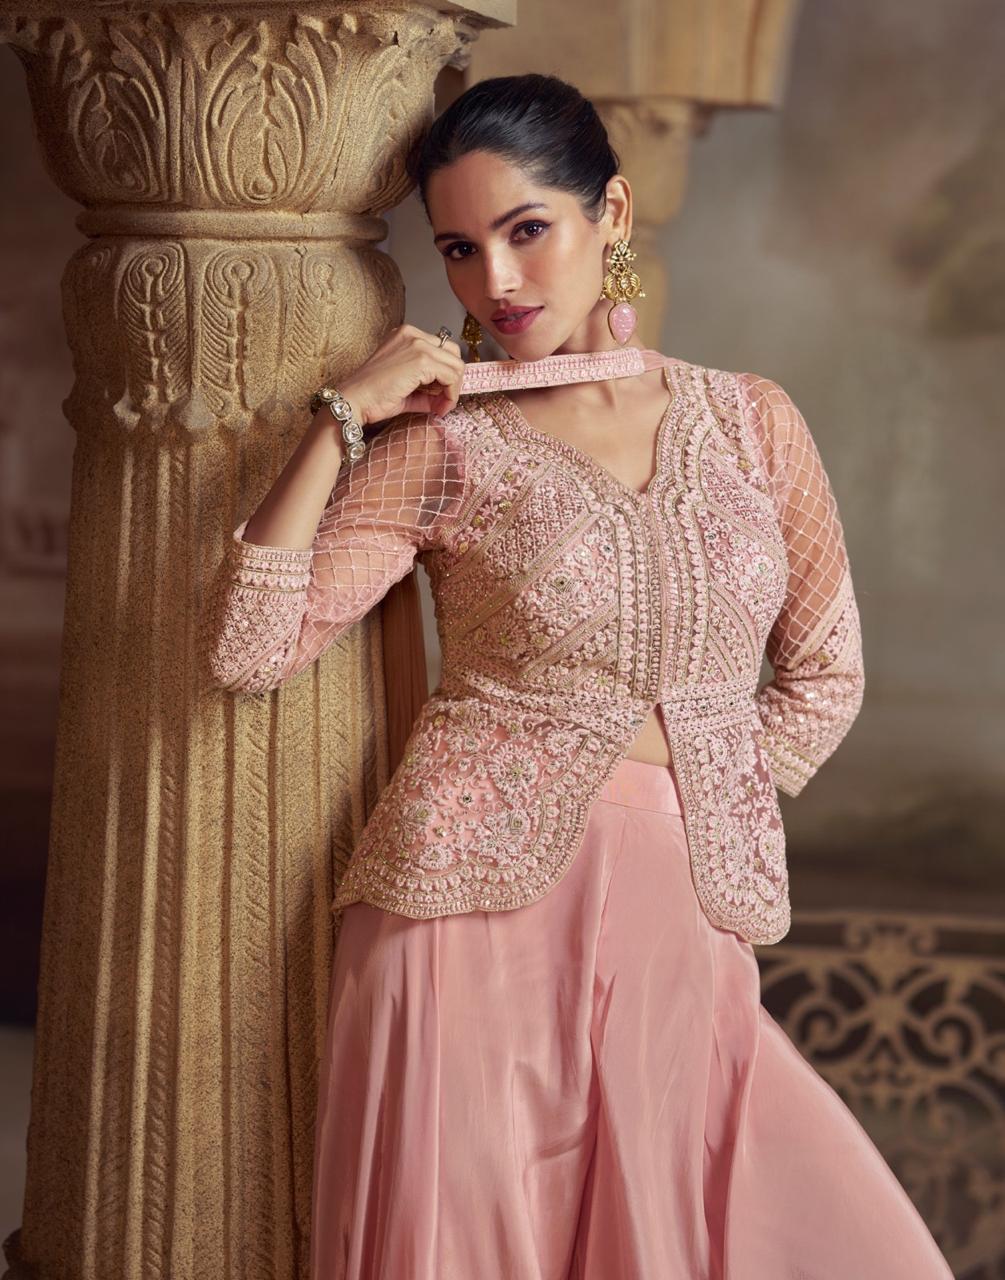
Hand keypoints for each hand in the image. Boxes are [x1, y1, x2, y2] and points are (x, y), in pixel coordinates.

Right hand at [338, 324, 465, 424]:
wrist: (354, 400)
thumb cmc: (373, 395)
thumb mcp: (405, 387)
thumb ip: (427, 389)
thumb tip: (445, 398)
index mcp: (406, 335)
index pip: (442, 350)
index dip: (446, 374)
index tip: (440, 396)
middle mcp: (413, 334)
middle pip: (453, 354)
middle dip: (453, 380)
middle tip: (443, 402)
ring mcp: (418, 344)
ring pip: (456, 365)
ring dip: (452, 390)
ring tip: (439, 407)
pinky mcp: (422, 359)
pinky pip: (452, 376)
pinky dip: (450, 395)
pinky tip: (438, 408)